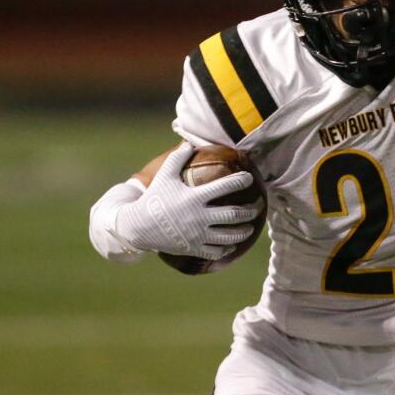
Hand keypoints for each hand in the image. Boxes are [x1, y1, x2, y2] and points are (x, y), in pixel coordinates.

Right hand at [114, 144, 259, 259]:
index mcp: (194, 198)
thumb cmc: (154, 199)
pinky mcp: (193, 249)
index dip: (240, 181)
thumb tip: (188, 142)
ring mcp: (197, 235)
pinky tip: (232, 244)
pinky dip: (227, 249)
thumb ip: (177, 159)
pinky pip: (216, 252)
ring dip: (243, 231)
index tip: (249, 178)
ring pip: (229, 236)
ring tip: (249, 227)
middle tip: (257, 207)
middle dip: (250, 211)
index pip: (225, 187)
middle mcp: (198, 217)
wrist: (136, 227)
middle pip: (233, 215)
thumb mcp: (164, 177)